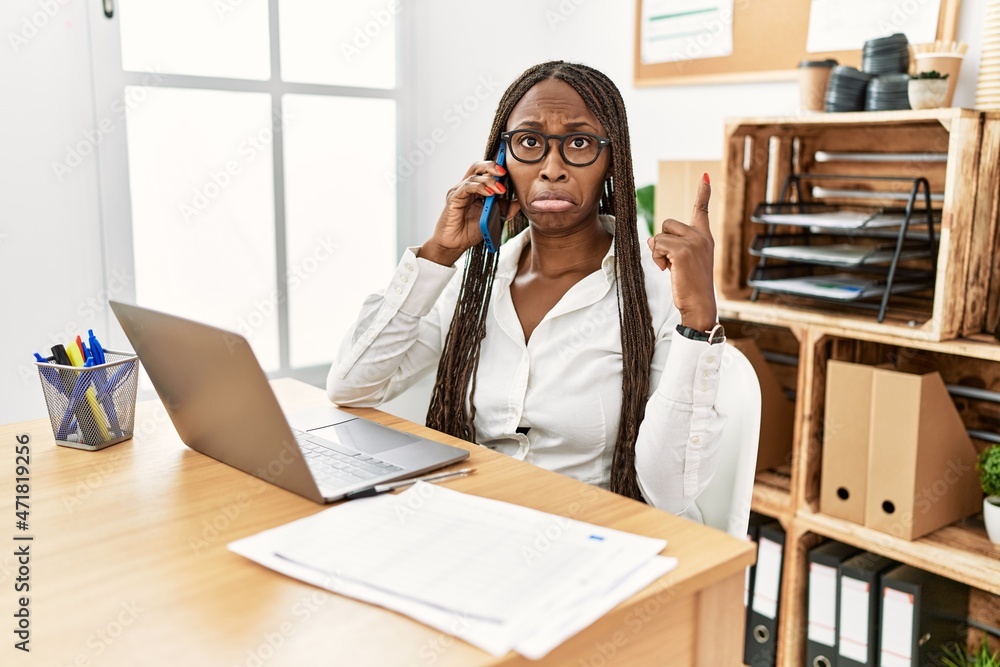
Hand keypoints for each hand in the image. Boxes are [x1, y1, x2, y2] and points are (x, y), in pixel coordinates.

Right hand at [418, 160, 518, 265]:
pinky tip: (489, 193)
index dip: (497, 166)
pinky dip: (479, 187)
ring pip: (474, 176)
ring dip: (489, 181)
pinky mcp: (453, 198)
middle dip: (492, 166)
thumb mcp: (493, 218)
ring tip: (500, 190)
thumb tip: (520, 201)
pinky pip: (467, 187)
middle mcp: (466, 187)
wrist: (455, 244)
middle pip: (478, 167)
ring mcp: (459, 191)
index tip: (509, 167)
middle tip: (504, 172)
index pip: (485, 171)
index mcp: (476, 189)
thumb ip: (505, 209)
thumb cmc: (470, 231)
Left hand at [646, 174, 717, 330]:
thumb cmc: (690, 286)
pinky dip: (657, 258)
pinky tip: (667, 270)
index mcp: (704, 237)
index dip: (703, 193)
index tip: (705, 176)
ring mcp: (694, 242)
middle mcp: (701, 236)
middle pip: (668, 223)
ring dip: (658, 252)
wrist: (699, 304)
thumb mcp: (681, 262)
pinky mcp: (683, 250)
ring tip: (671, 268)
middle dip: (662, 241)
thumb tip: (650, 238)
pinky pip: (658, 244)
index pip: (702, 210)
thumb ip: (671, 246)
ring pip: (660, 235)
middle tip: (671, 262)